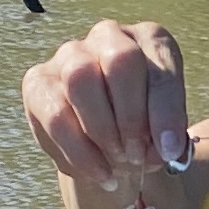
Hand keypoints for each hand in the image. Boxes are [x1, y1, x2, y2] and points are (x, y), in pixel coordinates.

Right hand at [23, 20, 193, 199]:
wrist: (110, 146)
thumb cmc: (145, 131)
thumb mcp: (167, 134)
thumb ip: (170, 137)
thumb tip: (164, 147)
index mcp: (150, 41)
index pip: (161, 69)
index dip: (166, 113)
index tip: (169, 150)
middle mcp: (109, 36)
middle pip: (120, 60)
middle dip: (131, 117)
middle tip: (137, 155)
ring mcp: (70, 54)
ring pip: (80, 79)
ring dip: (102, 131)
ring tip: (118, 162)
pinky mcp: (38, 81)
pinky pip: (54, 115)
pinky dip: (79, 152)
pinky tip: (97, 172)